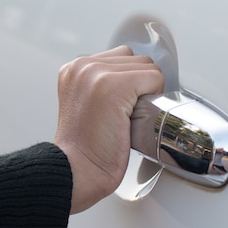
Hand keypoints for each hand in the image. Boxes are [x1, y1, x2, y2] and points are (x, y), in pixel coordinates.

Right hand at [54, 46, 163, 213]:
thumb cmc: (84, 149)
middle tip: (120, 116)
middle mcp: (82, 65)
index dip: (128, 84)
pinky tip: (132, 118)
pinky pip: (154, 78)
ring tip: (124, 117)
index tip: (114, 109)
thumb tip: (137, 79)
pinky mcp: (114, 85)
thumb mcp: (86, 104)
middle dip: (137, 86)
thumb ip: (103, 85)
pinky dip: (153, 99)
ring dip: (145, 93)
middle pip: (135, 59)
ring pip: (146, 67)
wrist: (77, 170)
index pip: (120, 58)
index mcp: (73, 69)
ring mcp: (97, 73)